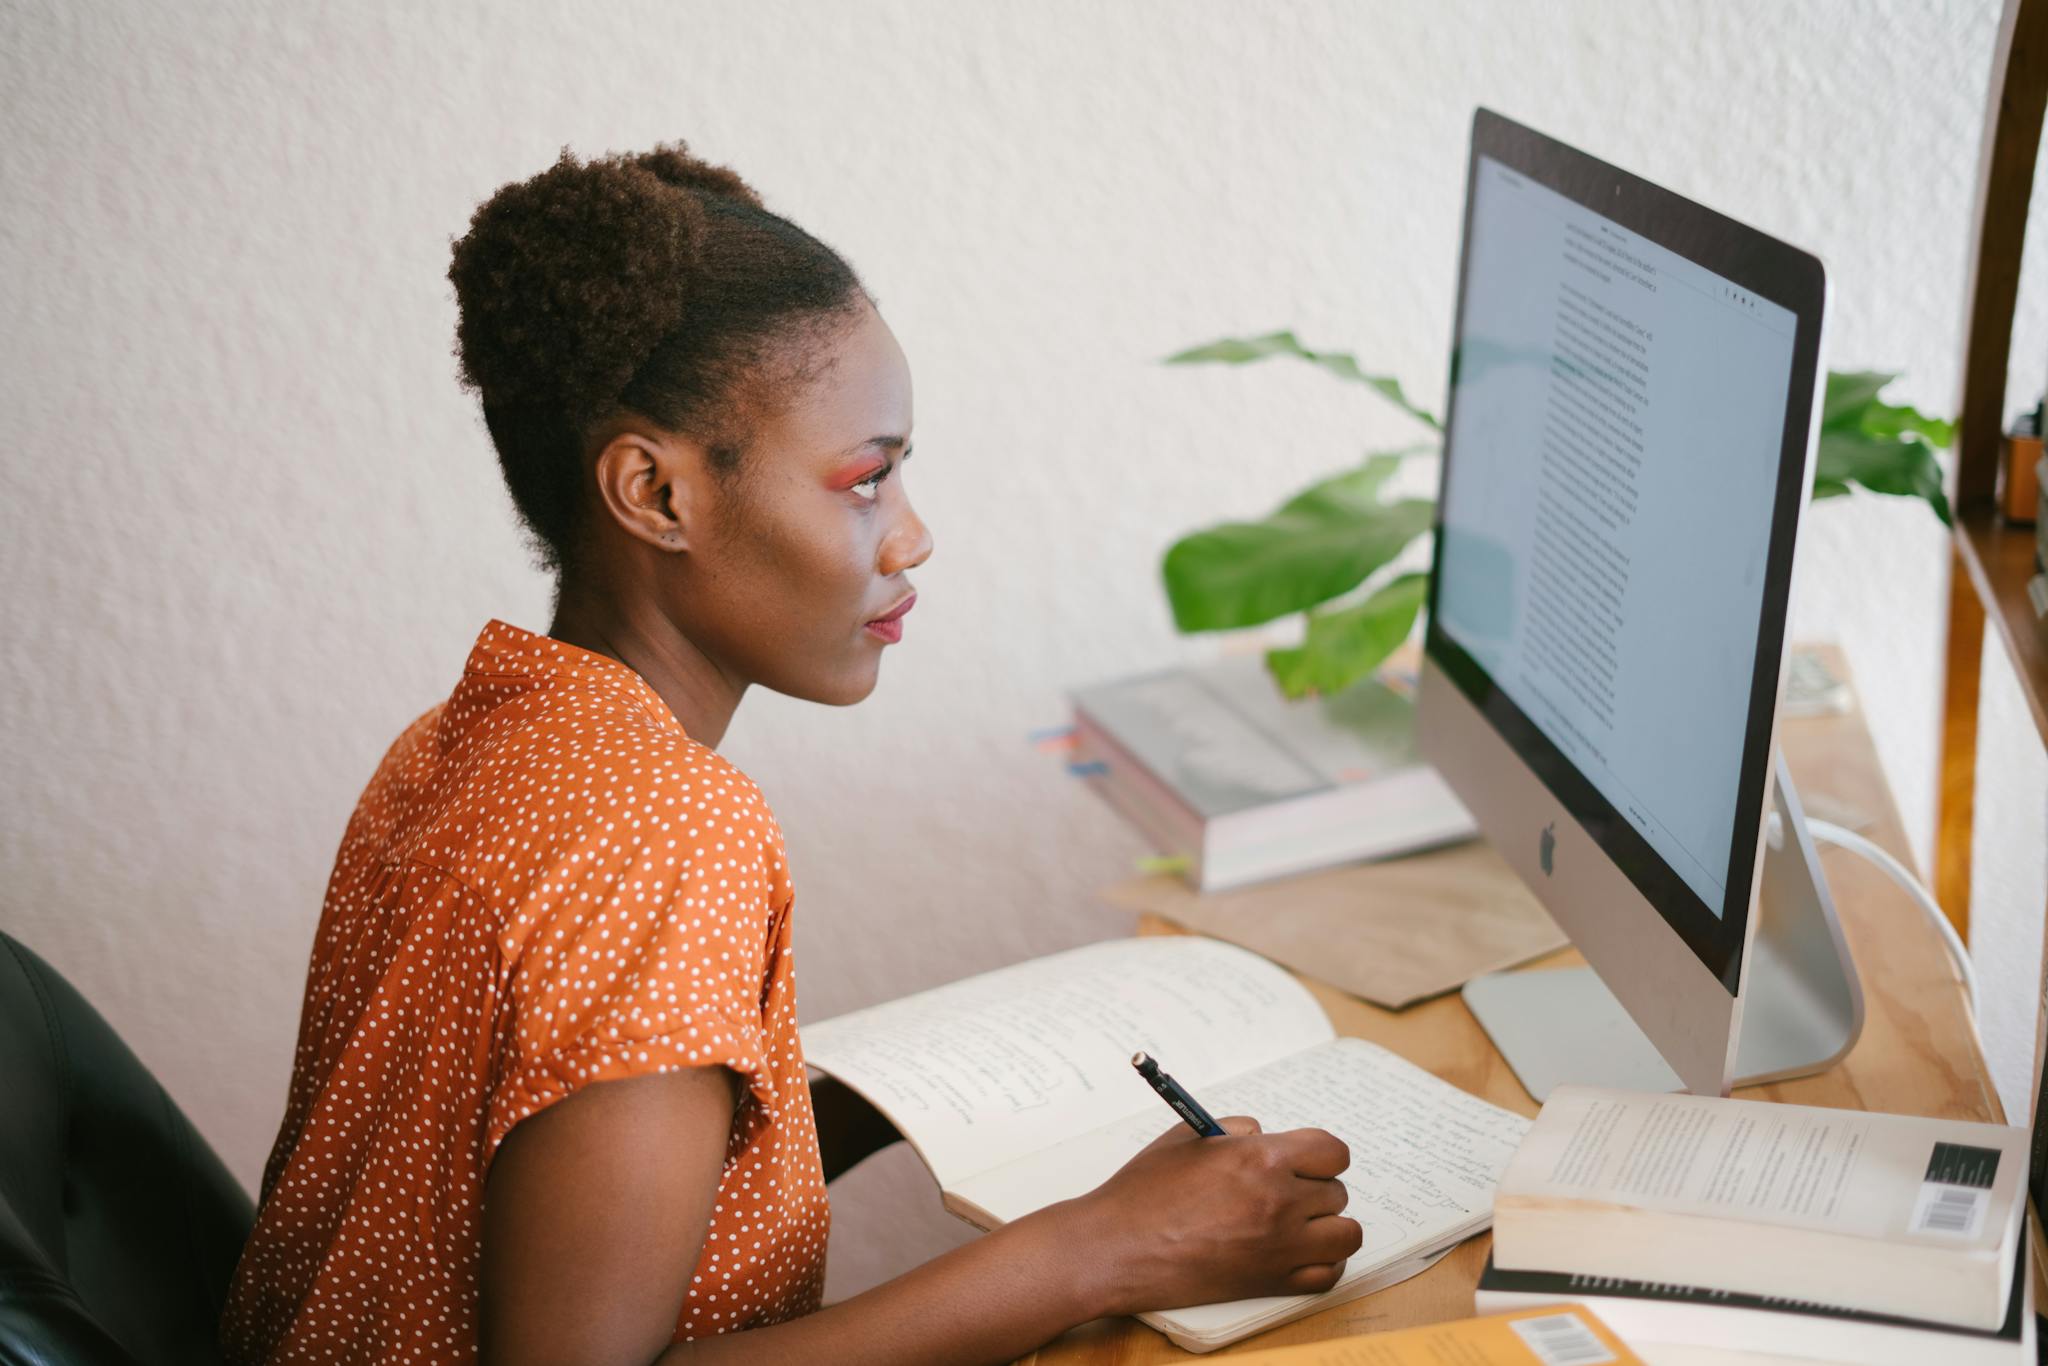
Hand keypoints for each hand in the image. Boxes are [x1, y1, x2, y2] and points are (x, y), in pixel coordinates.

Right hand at [1063, 1116, 1362, 1316]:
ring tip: (1302, 1223)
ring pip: (1345, 1234)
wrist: (1118, 1247)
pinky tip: (1303, 1252)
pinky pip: (1328, 1275)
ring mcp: (1279, 1247)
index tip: (1307, 1160)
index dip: (1320, 1154)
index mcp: (1261, 1159)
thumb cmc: (1144, 1192)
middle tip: (1286, 1191)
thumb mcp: (1187, 1137)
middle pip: (1336, 1192)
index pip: (1332, 1151)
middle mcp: (1279, 1202)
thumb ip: (1236, 1129)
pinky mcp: (1271, 1283)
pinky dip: (1324, 1263)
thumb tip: (1264, 1135)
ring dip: (1328, 1225)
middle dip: (1314, 1187)